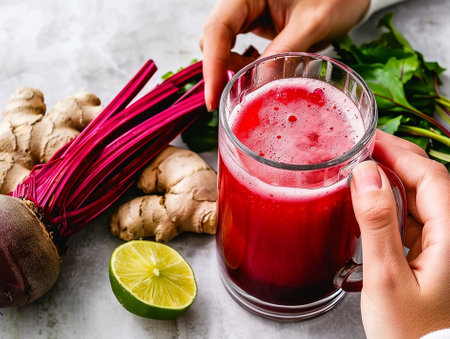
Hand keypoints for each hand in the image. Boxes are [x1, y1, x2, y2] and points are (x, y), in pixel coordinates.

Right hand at [200, 0, 369, 110]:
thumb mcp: (312, 23)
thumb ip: (285, 51)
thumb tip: (259, 86)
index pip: (218, 29)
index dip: (212, 66)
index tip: (212, 99)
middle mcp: (242, 2)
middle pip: (214, 38)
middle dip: (217, 70)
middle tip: (223, 101)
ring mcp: (248, 13)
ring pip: (222, 44)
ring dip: (231, 68)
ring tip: (247, 86)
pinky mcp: (255, 25)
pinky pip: (238, 47)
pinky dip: (244, 65)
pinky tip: (257, 76)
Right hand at [350, 130, 449, 337]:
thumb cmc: (409, 331)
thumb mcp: (386, 278)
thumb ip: (377, 224)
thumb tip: (365, 176)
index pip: (430, 177)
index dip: (399, 152)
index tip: (370, 139)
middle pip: (430, 181)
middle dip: (397, 159)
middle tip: (365, 147)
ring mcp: (446, 245)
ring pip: (423, 197)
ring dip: (395, 178)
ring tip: (366, 167)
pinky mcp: (435, 254)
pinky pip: (417, 216)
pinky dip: (395, 202)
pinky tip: (377, 200)